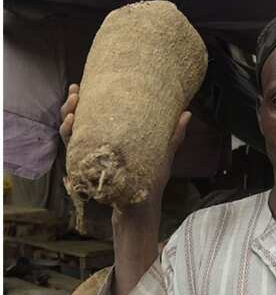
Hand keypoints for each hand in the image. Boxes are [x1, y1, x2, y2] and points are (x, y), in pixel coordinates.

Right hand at [59, 84, 191, 215]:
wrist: (142, 208)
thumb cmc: (151, 180)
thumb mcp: (163, 154)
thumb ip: (173, 134)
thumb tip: (188, 112)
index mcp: (111, 139)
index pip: (94, 115)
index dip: (85, 101)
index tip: (81, 86)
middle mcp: (97, 146)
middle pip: (78, 121)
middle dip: (72, 105)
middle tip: (75, 91)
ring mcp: (90, 157)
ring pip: (71, 133)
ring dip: (67, 117)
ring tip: (73, 106)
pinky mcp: (87, 168)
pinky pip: (73, 149)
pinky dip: (70, 135)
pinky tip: (73, 124)